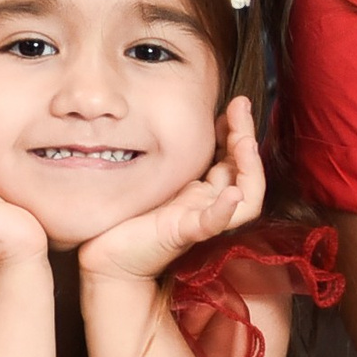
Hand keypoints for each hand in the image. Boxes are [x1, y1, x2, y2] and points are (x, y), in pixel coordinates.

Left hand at [77, 97, 263, 285]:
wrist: (108, 253)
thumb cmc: (130, 214)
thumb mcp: (157, 175)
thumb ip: (173, 156)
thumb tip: (178, 117)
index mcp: (203, 191)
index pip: (234, 159)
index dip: (238, 130)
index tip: (236, 103)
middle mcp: (208, 204)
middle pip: (245, 174)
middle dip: (246, 138)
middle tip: (242, 107)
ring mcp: (200, 220)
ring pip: (244, 200)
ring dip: (249, 169)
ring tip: (245, 142)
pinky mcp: (183, 234)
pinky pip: (211, 224)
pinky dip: (224, 210)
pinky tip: (232, 194)